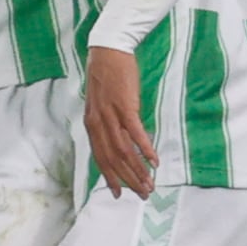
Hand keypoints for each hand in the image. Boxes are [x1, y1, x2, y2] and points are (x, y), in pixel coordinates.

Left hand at [85, 44, 158, 198]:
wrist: (107, 51)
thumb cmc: (107, 77)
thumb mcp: (101, 104)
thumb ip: (107, 124)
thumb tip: (120, 141)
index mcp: (92, 125)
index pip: (100, 159)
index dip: (110, 178)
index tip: (118, 194)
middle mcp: (99, 123)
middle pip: (113, 159)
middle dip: (128, 180)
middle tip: (143, 194)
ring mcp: (111, 115)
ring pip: (124, 151)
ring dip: (139, 170)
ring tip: (150, 184)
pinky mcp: (125, 105)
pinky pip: (135, 133)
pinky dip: (145, 148)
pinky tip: (154, 161)